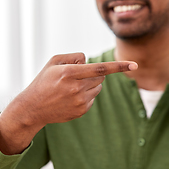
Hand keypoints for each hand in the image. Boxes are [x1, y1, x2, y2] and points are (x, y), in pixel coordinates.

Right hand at [0, 53, 137, 153]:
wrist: (33, 108)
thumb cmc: (44, 81)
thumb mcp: (54, 62)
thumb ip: (74, 57)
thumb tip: (90, 61)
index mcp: (69, 73)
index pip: (100, 68)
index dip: (119, 66)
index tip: (135, 65)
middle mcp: (77, 88)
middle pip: (100, 76)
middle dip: (94, 73)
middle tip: (77, 76)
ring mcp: (80, 102)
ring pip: (98, 87)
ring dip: (91, 84)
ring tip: (71, 87)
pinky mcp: (82, 111)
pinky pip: (93, 98)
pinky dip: (87, 94)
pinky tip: (71, 97)